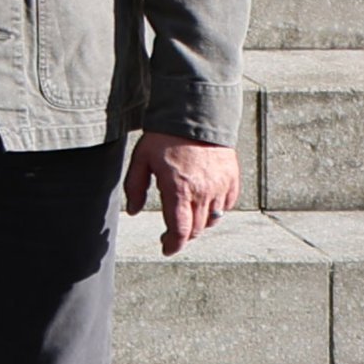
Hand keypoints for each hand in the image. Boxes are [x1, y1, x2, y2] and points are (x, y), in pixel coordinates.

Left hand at [125, 131, 240, 253]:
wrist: (196, 114)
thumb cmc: (165, 136)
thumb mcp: (141, 159)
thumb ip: (134, 188)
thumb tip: (132, 211)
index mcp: (179, 190)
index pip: (180, 231)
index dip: (173, 245)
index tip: (166, 249)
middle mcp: (202, 192)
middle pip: (197, 229)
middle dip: (183, 236)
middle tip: (171, 234)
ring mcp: (220, 186)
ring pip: (213, 219)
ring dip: (200, 225)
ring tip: (187, 218)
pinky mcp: (231, 178)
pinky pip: (227, 205)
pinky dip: (216, 210)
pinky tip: (205, 205)